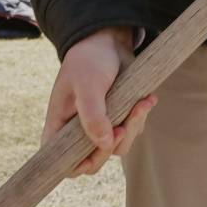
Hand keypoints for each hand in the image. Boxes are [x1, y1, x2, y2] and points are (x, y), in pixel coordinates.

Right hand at [44, 27, 156, 176]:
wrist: (109, 41)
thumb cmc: (89, 60)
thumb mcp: (88, 84)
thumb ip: (93, 115)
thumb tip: (105, 144)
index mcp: (60, 124)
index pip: (61, 160)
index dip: (76, 165)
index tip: (96, 151)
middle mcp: (78, 129)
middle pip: (94, 159)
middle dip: (113, 144)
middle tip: (122, 126)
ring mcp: (100, 126)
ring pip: (118, 147)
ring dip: (132, 127)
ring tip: (141, 103)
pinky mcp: (119, 118)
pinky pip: (132, 131)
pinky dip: (140, 117)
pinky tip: (146, 99)